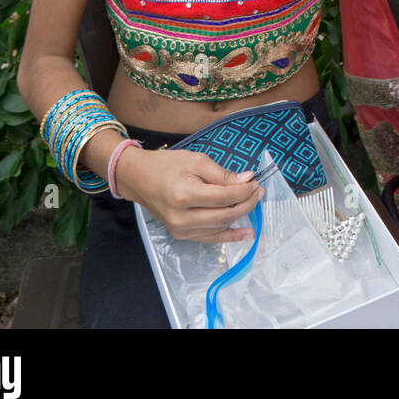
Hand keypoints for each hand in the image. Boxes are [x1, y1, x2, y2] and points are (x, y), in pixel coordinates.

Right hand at [117, 144, 262, 242]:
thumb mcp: (195, 160)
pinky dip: (230, 235)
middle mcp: (181, 217)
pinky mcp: (182, 235)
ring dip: (241, 216)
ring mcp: (181, 230)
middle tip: (258, 190)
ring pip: (220, 227)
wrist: (139, 179)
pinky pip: (211, 238)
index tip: (255, 181)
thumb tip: (246, 180)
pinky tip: (247, 233)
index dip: (244, 191)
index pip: (223, 197)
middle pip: (224, 215)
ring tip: (254, 203)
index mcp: (184, 195)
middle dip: (246, 203)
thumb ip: (221, 174)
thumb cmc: (167, 165)